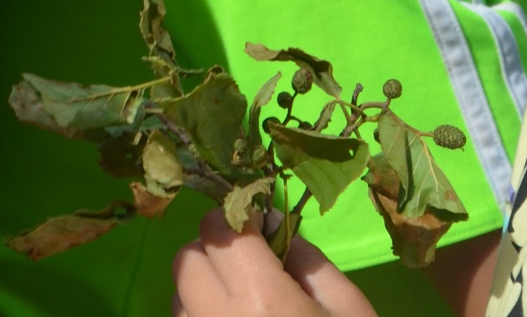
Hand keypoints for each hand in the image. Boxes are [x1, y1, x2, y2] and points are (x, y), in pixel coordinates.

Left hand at [171, 212, 379, 316]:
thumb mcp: (347, 309)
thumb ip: (307, 258)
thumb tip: (271, 220)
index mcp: (262, 298)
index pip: (218, 228)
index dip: (237, 218)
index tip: (257, 227)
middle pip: (188, 260)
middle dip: (214, 251)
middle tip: (248, 265)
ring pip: (179, 297)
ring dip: (202, 289)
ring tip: (241, 307)